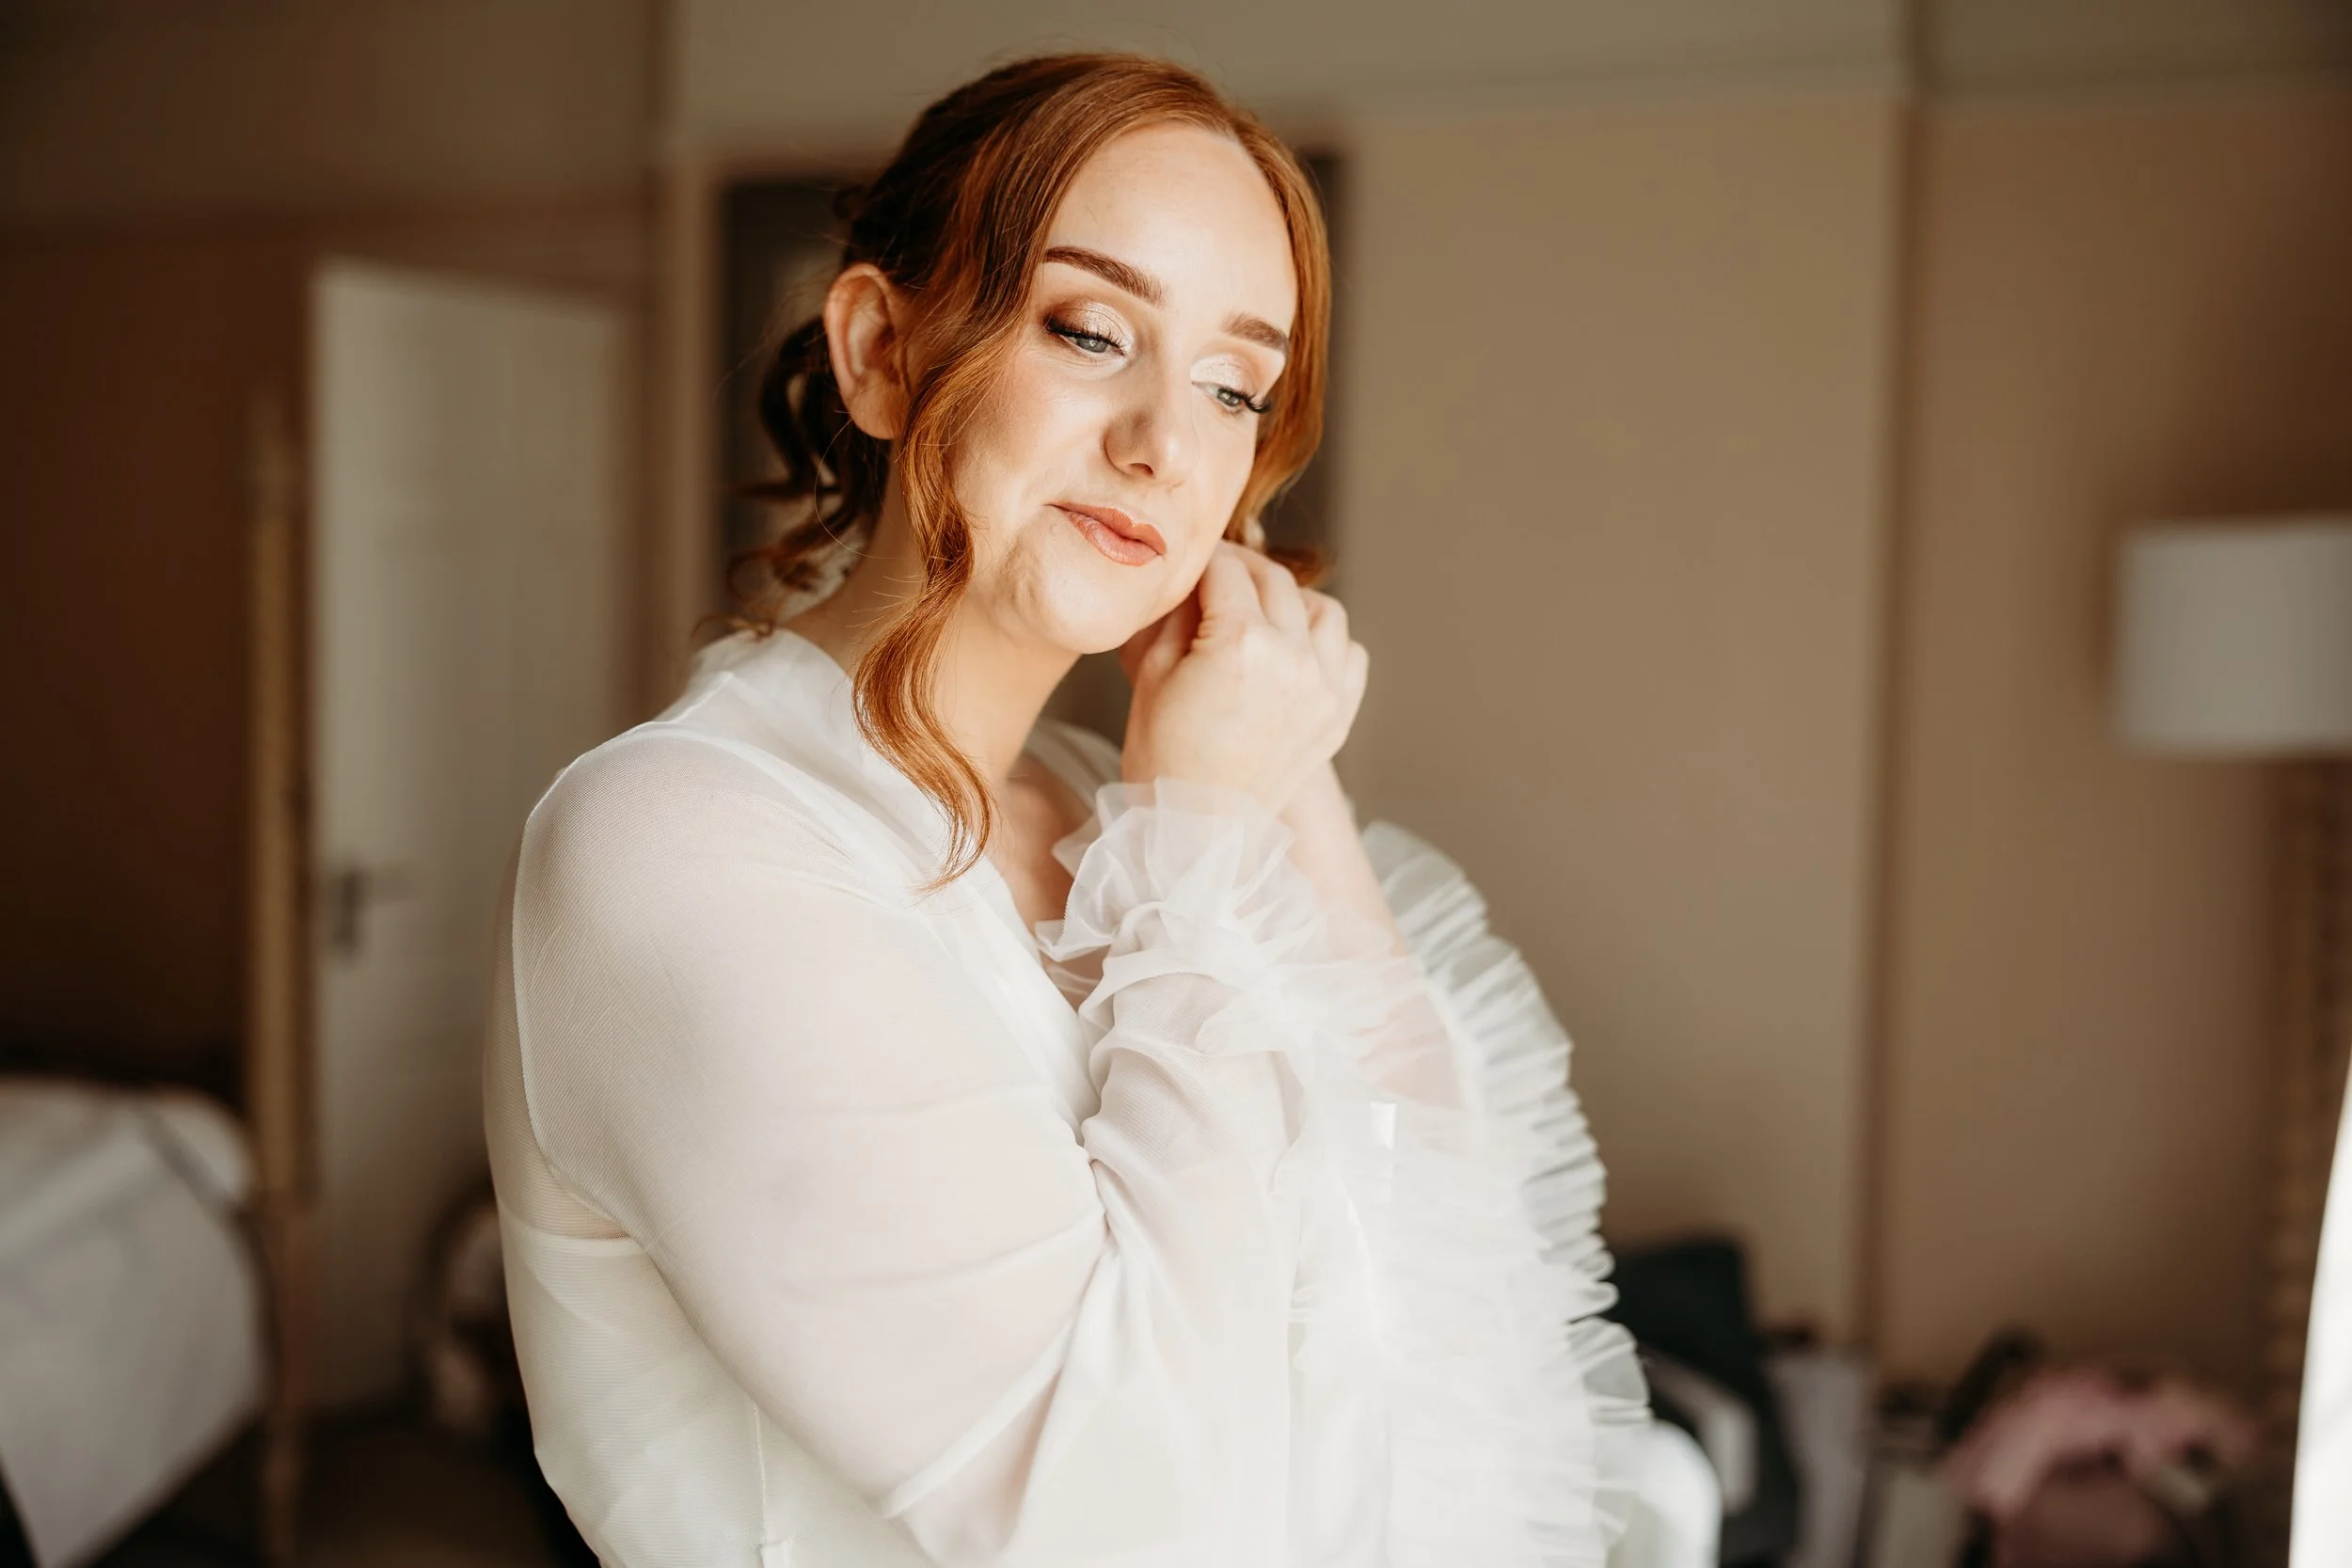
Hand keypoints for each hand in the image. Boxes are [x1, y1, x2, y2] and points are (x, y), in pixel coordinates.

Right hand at [1118, 542, 1368, 813]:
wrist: (1198, 831)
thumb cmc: (1163, 757)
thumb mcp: (1150, 672)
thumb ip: (1178, 613)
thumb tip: (1197, 579)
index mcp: (1241, 643)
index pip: (1226, 570)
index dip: (1203, 559)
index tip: (1191, 562)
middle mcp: (1293, 659)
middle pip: (1275, 581)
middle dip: (1243, 570)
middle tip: (1218, 577)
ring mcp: (1324, 689)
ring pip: (1323, 611)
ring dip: (1291, 601)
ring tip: (1262, 613)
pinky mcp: (1338, 716)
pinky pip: (1350, 655)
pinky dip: (1326, 643)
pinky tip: (1296, 650)